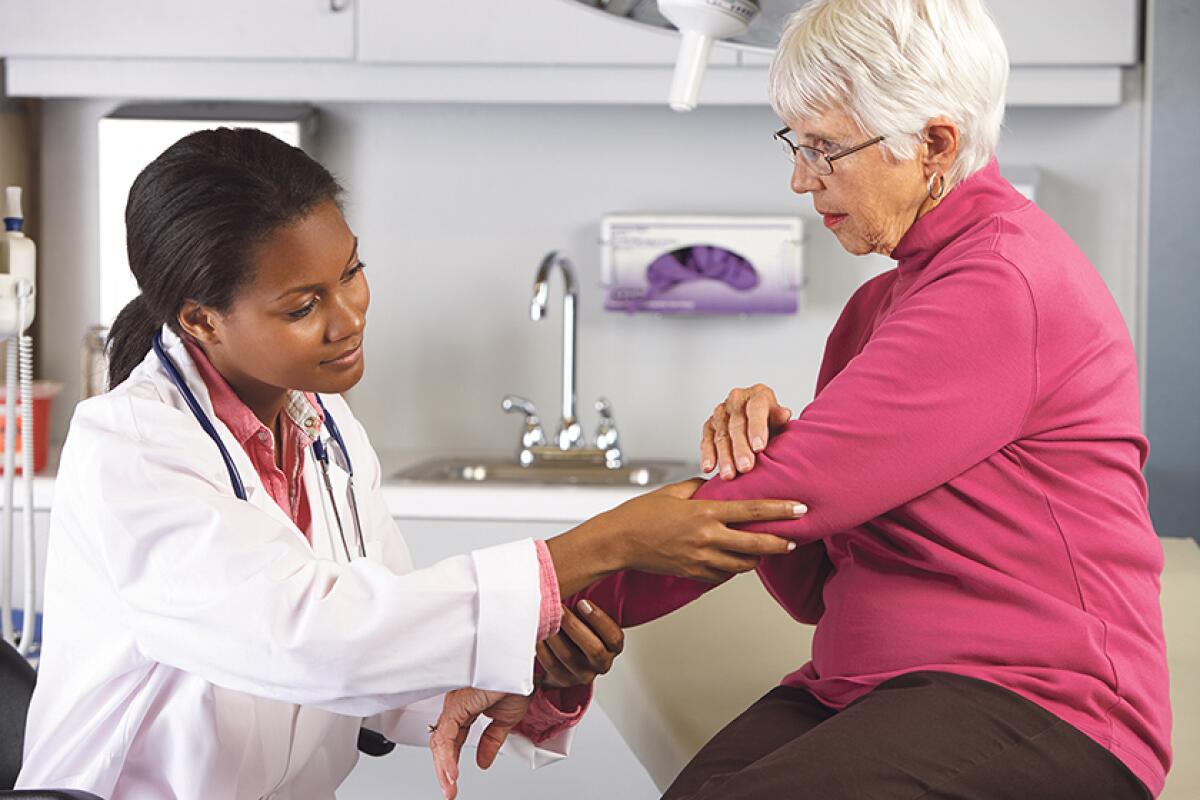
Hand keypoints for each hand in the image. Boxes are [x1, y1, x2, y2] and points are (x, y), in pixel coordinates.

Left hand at [430, 688, 532, 798]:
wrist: (528, 669)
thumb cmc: (518, 682)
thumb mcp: (505, 720)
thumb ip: (491, 741)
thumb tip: (482, 762)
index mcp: (466, 708)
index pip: (453, 741)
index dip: (451, 762)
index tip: (454, 783)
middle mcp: (457, 705)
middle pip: (442, 742)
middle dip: (444, 770)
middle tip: (449, 791)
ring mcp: (455, 703)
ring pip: (441, 740)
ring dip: (444, 768)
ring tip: (449, 787)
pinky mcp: (458, 704)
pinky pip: (447, 734)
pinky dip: (448, 756)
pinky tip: (452, 772)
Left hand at [536, 599, 623, 688]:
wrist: (565, 654)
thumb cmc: (580, 628)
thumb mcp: (590, 618)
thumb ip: (588, 606)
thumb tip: (582, 577)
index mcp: (613, 646)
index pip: (614, 637)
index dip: (598, 619)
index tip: (582, 603)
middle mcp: (601, 663)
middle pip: (593, 649)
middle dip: (573, 626)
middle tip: (559, 609)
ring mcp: (583, 674)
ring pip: (569, 657)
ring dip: (555, 635)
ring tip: (544, 619)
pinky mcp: (564, 681)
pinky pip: (552, 666)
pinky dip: (542, 648)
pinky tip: (537, 635)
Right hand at [602, 479, 803, 581]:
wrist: (618, 542)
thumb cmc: (640, 514)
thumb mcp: (673, 492)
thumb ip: (699, 488)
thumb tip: (718, 486)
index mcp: (704, 513)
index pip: (752, 510)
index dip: (780, 509)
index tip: (800, 508)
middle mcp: (707, 538)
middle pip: (756, 543)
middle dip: (780, 542)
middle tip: (794, 540)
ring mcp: (701, 559)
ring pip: (743, 564)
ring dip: (758, 557)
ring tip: (766, 550)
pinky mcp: (694, 573)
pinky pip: (724, 575)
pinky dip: (734, 567)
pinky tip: (737, 559)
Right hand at [701, 383, 792, 478]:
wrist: (759, 424)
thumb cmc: (772, 423)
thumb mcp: (780, 419)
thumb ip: (779, 418)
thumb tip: (784, 414)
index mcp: (758, 394)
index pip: (756, 409)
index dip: (757, 428)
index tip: (759, 447)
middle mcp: (737, 399)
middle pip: (737, 424)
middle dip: (741, 448)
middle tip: (745, 467)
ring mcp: (721, 412)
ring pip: (721, 435)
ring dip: (725, 456)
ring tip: (729, 474)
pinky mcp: (710, 425)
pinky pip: (706, 440)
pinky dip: (707, 455)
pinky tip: (708, 467)